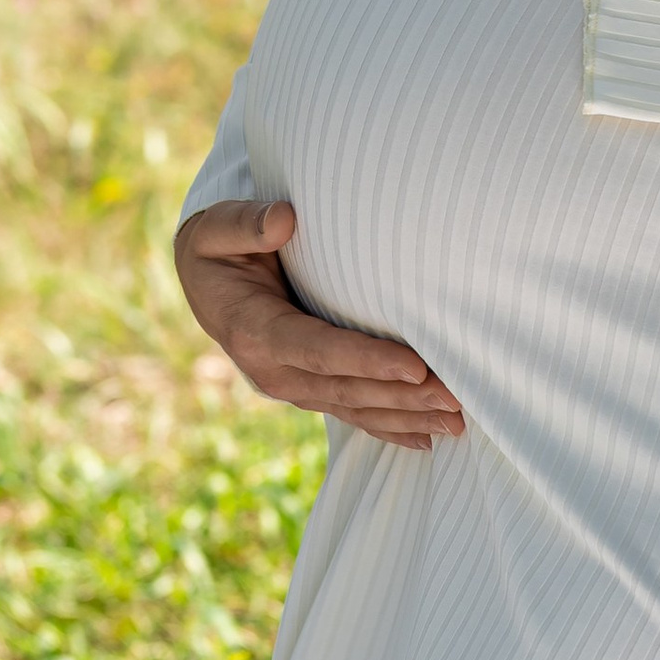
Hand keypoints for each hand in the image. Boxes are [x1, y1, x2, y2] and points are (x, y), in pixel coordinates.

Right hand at [175, 199, 463, 452]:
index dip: (366, 361)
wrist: (202, 284)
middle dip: (403, 397)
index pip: (317, 349)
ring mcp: (291, 387)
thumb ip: (243, 224)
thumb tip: (284, 219)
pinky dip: (389, 428)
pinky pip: (351, 414)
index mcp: (253, 330)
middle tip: (456, 397)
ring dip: (406, 417)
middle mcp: (272, 371)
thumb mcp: (214, 229)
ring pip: (355, 408)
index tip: (414, 367)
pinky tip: (427, 439)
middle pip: (346, 389)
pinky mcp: (306, 391)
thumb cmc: (216, 249)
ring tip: (457, 422)